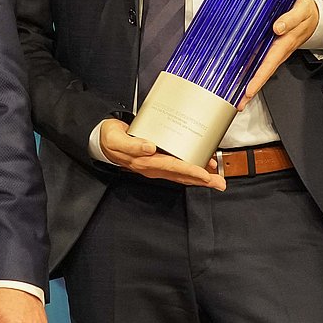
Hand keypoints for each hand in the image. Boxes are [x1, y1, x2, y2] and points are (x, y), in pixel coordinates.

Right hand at [98, 119, 224, 189]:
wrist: (103, 141)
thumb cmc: (111, 139)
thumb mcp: (117, 139)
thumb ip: (133, 144)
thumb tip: (150, 148)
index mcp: (145, 162)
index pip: (172, 168)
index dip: (190, 171)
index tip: (205, 174)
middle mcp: (153, 167)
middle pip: (181, 175)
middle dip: (202, 180)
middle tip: (219, 183)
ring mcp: (155, 166)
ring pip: (181, 174)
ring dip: (199, 177)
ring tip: (216, 179)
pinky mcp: (157, 161)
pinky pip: (177, 168)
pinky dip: (191, 169)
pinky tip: (201, 165)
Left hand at [238, 0, 319, 107]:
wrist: (312, 14)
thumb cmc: (306, 12)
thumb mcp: (302, 10)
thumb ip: (290, 19)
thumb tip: (278, 27)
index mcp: (286, 42)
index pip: (270, 63)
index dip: (259, 77)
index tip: (250, 90)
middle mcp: (279, 50)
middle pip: (264, 73)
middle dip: (252, 88)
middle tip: (240, 102)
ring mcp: (275, 51)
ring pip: (262, 70)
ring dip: (250, 83)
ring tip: (238, 97)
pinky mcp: (272, 48)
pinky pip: (261, 61)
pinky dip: (251, 71)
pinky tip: (241, 78)